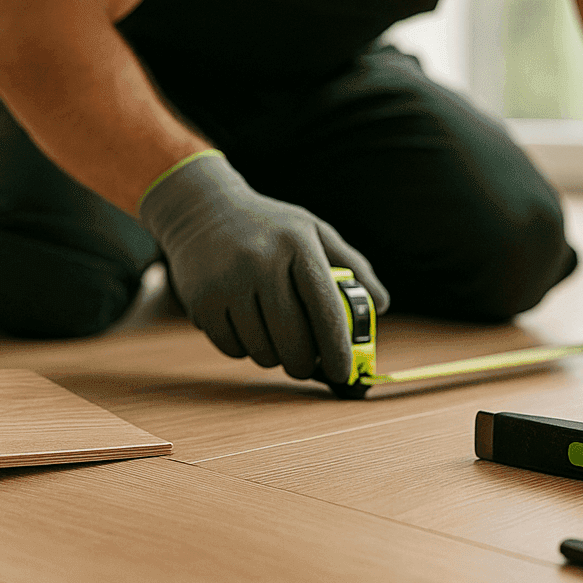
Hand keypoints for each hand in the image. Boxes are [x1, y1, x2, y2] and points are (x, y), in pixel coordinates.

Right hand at [138, 151, 387, 380]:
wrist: (201, 210)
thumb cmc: (269, 226)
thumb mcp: (313, 230)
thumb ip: (351, 265)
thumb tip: (380, 306)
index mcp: (297, 244)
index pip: (326, 309)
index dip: (338, 349)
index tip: (343, 372)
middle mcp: (261, 261)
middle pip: (293, 340)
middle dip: (305, 364)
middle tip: (306, 365)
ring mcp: (227, 282)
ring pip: (262, 350)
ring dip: (273, 356)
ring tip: (273, 337)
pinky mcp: (202, 300)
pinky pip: (232, 348)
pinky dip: (244, 349)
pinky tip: (245, 327)